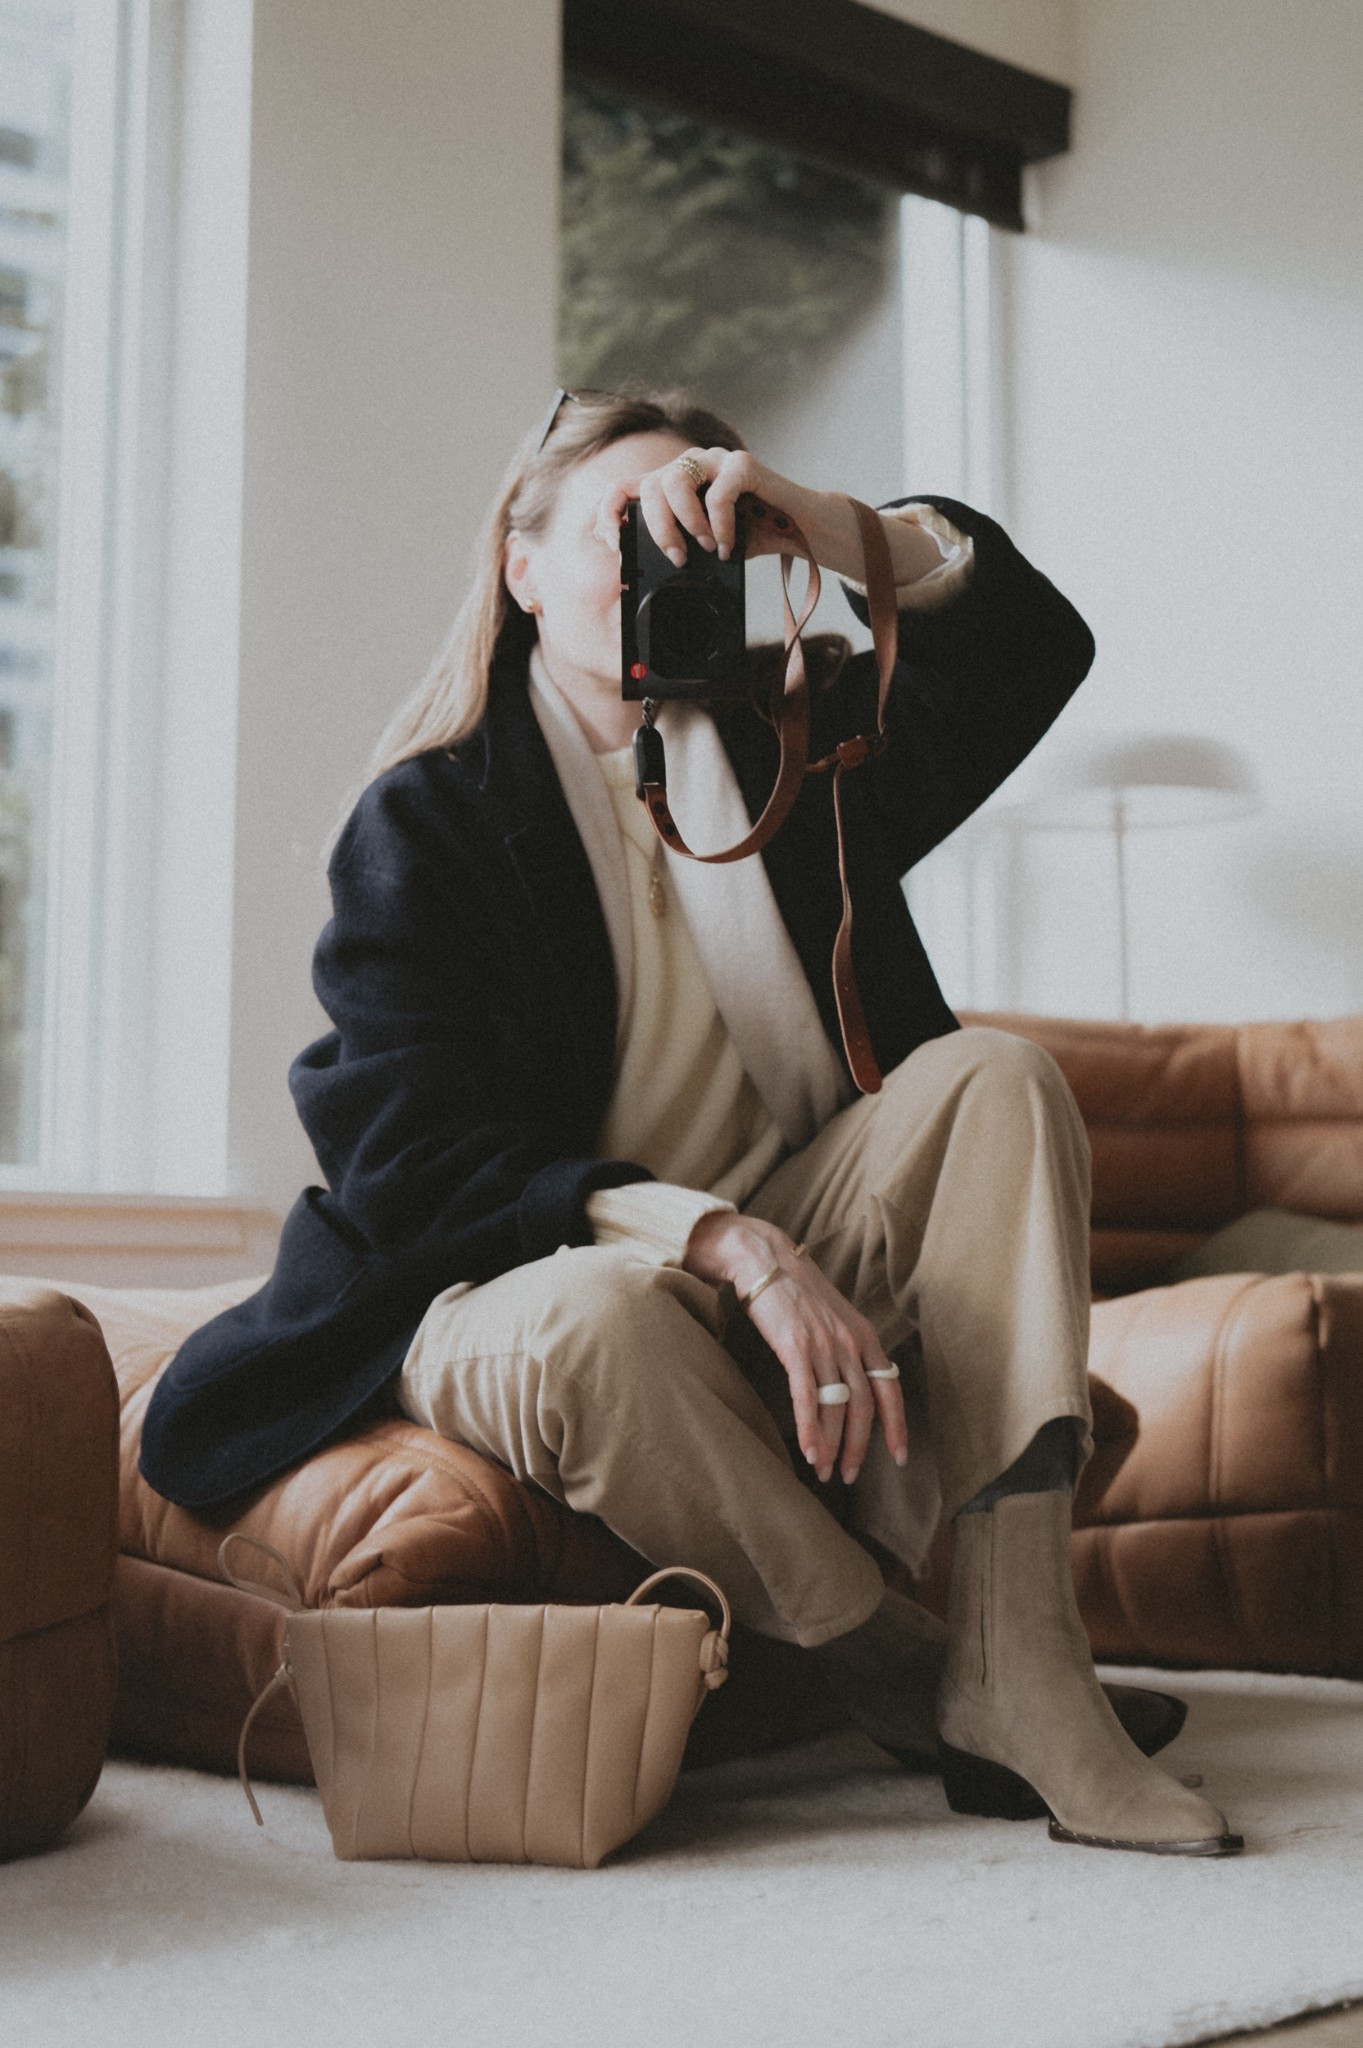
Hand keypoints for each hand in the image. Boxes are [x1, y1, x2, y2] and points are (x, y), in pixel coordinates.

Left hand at [592, 448, 813, 568]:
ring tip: (707, 546)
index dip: (609, 513)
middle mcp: (689, 465)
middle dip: (658, 530)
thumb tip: (647, 565)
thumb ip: (679, 544)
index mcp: (673, 484)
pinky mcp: (742, 464)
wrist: (799, 529)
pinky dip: (720, 524)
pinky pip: (718, 493)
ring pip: (676, 483)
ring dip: (687, 523)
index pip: (625, 488)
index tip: (613, 543)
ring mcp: (714, 460)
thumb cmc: (752, 535)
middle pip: (650, 487)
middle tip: (677, 557)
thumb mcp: (705, 545)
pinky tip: (729, 544)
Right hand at [683, 1212, 908, 1486]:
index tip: (900, 1457)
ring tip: (825, 1471)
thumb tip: (853, 1386)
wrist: (765, 1259)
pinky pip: (807, 1398)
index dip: (897, 1426)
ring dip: (832, 1446)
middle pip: (863, 1407)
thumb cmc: (797, 1290)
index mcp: (864, 1336)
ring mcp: (824, 1345)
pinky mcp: (795, 1348)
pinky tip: (809, 1451)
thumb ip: (848, 1348)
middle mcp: (850, 1343)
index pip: (890, 1390)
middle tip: (849, 1475)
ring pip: (835, 1408)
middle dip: (859, 1447)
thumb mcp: (835, 1317)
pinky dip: (810, 1429)